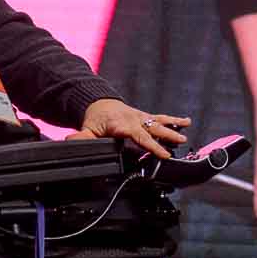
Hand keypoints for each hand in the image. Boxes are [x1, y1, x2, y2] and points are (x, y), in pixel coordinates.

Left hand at [67, 98, 189, 158]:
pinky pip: (160, 117)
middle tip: (179, 141)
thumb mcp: (87, 129)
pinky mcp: (145, 116)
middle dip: (166, 134)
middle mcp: (133, 119)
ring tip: (186, 128)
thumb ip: (81, 137)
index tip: (162, 153)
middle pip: (151, 127)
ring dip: (172, 126)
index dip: (151, 144)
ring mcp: (141, 116)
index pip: (138, 135)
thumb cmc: (96, 119)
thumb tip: (70, 141)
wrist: (100, 104)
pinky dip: (173, 119)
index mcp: (121, 124)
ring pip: (158, 120)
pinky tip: (186, 121)